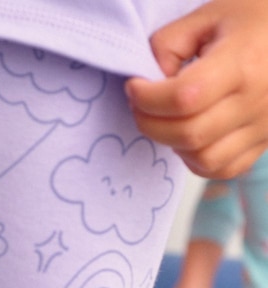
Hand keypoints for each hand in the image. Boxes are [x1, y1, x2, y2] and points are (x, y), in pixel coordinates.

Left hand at [126, 0, 267, 178]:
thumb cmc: (253, 19)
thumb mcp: (208, 16)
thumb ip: (169, 45)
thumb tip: (148, 83)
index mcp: (243, 62)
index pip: (184, 97)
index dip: (148, 98)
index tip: (135, 87)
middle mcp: (256, 100)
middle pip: (189, 134)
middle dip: (151, 124)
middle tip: (142, 106)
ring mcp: (263, 126)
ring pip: (204, 160)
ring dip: (173, 144)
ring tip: (168, 120)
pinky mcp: (264, 142)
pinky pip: (222, 169)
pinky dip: (197, 160)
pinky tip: (190, 137)